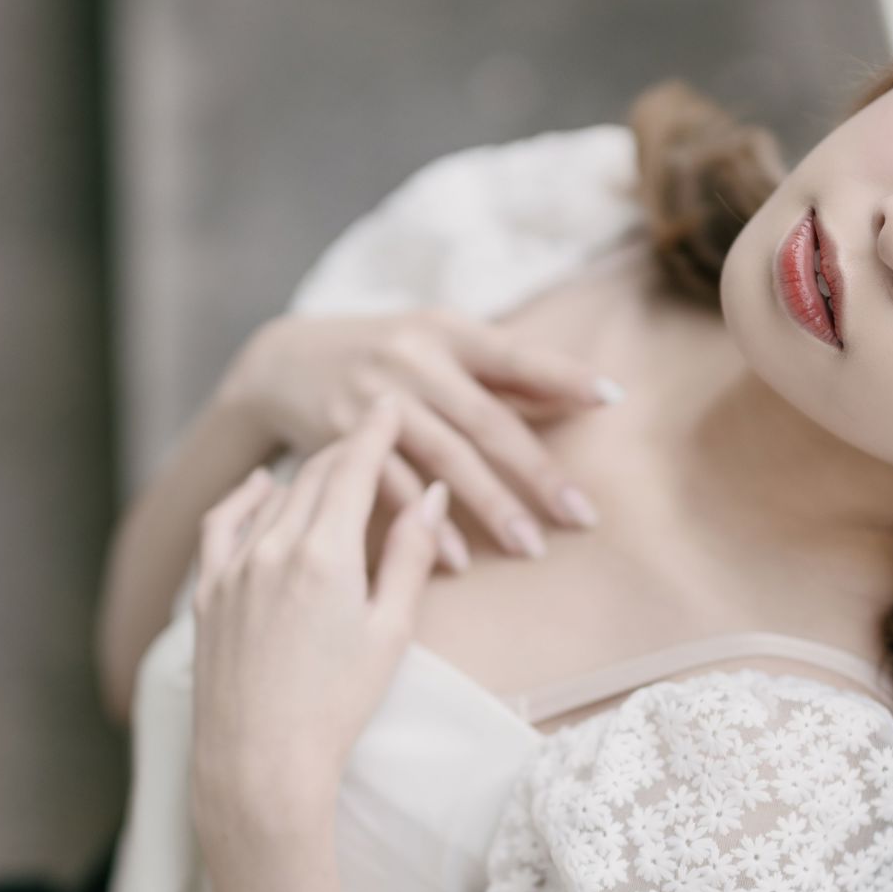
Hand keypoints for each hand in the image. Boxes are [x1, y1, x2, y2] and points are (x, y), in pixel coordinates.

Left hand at [188, 396, 449, 823]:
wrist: (260, 763)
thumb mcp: (390, 631)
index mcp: (324, 552)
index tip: (389, 405)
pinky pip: (222, 526)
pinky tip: (259, 490)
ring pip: (271, 496)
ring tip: (330, 464)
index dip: (374, 431)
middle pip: (313, 474)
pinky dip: (245, 499)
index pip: (352, 467)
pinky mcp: (207, 595)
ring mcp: (232, 569)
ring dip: (304, 473)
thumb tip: (428, 494)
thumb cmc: (336, 708)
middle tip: (372, 432)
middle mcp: (271, 548)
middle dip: (345, 448)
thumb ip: (409, 555)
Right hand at [216, 308, 617, 568]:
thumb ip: (499, 370)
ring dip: (490, 506)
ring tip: (530, 547)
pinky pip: (392, 488)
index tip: (610, 399)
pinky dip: (427, 525)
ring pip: (445, 459)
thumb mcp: (438, 342)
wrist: (282, 359)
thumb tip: (579, 395)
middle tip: (581, 515)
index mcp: (446, 332)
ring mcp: (375, 400)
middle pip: (486, 421)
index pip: (514, 355)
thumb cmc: (384, 355)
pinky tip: (458, 559)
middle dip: (536, 471)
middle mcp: (413, 360)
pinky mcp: (340, 437)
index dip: (562, 375)